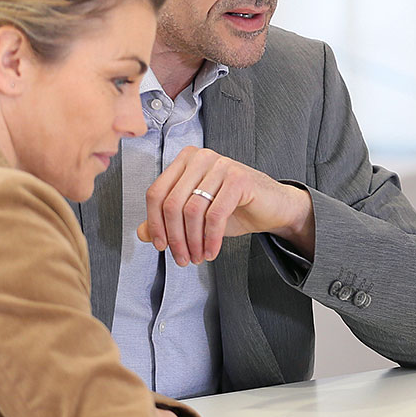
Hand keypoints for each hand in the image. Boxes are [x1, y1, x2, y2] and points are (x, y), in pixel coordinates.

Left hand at [136, 146, 313, 265]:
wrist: (273, 208)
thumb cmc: (235, 208)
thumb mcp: (196, 215)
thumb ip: (167, 220)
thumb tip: (142, 233)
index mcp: (185, 160)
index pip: (156, 193)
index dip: (154, 223)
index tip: (161, 246)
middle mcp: (201, 158)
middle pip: (172, 203)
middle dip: (175, 238)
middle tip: (183, 258)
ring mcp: (221, 165)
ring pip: (192, 210)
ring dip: (193, 241)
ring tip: (198, 256)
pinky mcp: (239, 179)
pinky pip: (215, 215)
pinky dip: (211, 238)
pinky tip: (212, 251)